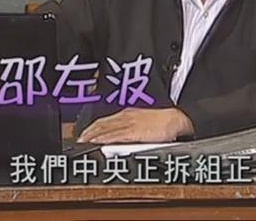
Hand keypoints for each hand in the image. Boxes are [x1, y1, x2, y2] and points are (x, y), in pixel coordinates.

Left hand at [77, 108, 193, 143]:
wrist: (176, 120)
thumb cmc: (163, 122)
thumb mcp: (143, 122)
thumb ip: (132, 129)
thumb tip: (123, 139)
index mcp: (127, 114)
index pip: (105, 120)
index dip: (92, 127)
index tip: (84, 134)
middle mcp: (125, 117)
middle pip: (101, 123)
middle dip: (89, 132)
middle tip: (79, 139)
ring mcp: (129, 124)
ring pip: (105, 128)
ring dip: (92, 135)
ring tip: (84, 142)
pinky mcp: (134, 132)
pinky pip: (115, 135)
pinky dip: (103, 139)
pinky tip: (97, 142)